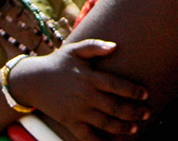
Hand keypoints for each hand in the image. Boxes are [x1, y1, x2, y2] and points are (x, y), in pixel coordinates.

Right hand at [8, 41, 149, 140]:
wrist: (31, 82)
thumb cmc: (57, 63)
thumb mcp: (75, 50)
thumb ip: (95, 46)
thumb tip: (115, 46)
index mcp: (89, 77)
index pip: (116, 85)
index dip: (133, 91)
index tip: (145, 94)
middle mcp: (85, 96)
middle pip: (114, 107)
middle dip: (133, 112)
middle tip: (146, 113)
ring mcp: (76, 111)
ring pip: (103, 123)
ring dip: (121, 127)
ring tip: (135, 128)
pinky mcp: (68, 122)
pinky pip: (85, 136)